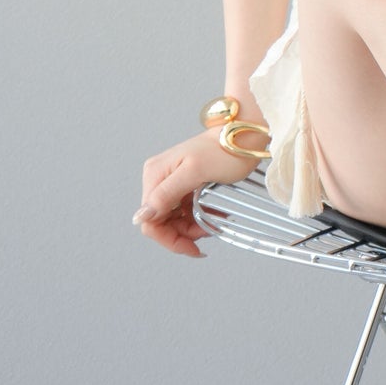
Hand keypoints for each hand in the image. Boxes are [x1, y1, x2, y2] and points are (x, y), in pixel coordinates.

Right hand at [134, 128, 256, 257]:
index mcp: (156, 175)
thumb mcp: (196, 172)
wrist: (244, 136)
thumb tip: (141, 216)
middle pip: (161, 222)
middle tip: (208, 232)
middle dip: (183, 233)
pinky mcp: (185, 184)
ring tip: (214, 223)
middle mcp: (158, 178)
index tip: (193, 248)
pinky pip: (185, 210)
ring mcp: (171, 181)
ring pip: (174, 219)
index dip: (169, 239)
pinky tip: (215, 215)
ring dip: (193, 227)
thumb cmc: (225, 149)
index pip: (150, 221)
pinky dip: (198, 217)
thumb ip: (166, 194)